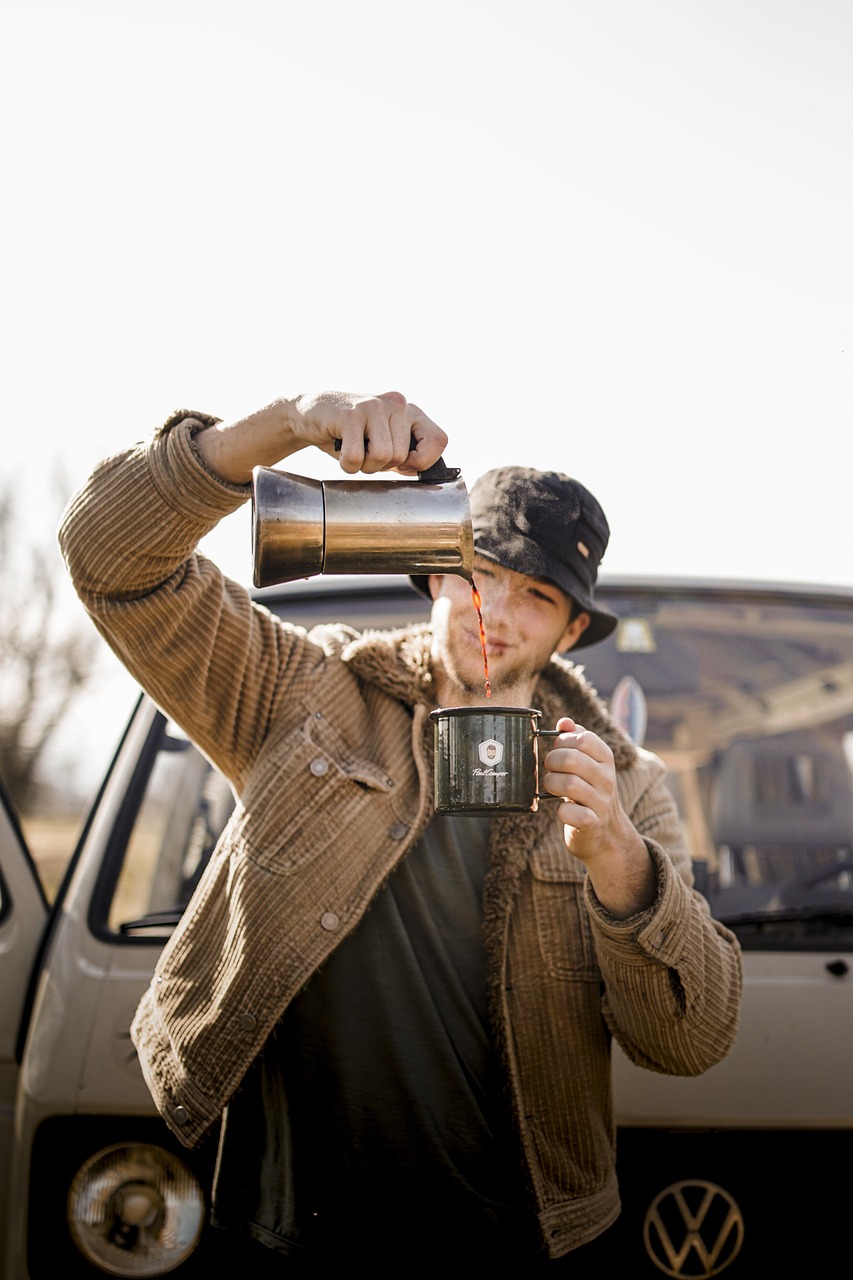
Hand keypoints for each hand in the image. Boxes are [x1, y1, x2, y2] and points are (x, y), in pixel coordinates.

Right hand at [193, 390, 447, 484]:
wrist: (309, 413)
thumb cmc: (351, 434)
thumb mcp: (384, 440)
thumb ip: (406, 454)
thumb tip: (427, 479)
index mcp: (410, 410)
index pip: (439, 441)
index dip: (422, 462)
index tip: (401, 465)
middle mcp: (397, 403)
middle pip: (402, 458)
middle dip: (380, 466)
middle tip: (363, 451)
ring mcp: (374, 406)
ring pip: (382, 458)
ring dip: (363, 466)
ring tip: (353, 449)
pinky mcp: (351, 414)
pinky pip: (357, 458)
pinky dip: (347, 464)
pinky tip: (339, 448)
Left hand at [542, 717, 656, 916]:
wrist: (606, 836)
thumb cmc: (589, 793)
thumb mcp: (588, 764)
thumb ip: (576, 740)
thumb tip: (564, 722)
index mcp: (606, 759)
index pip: (583, 738)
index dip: (563, 742)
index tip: (558, 751)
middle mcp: (607, 779)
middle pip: (570, 759)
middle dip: (551, 763)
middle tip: (551, 771)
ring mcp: (601, 802)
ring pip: (567, 784)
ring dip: (551, 785)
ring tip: (552, 789)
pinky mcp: (592, 824)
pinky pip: (569, 813)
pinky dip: (560, 812)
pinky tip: (561, 811)